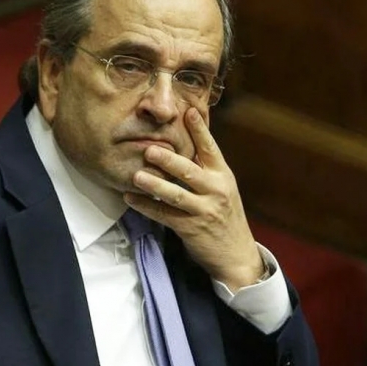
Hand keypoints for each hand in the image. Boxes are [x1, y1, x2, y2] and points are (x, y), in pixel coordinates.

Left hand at [124, 107, 263, 291]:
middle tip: (150, 150)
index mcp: (223, 175)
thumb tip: (186, 139)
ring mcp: (204, 210)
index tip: (188, 111)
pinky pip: (165, 215)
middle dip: (169, 160)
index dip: (199, 130)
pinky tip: (130, 199)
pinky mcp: (191, 229)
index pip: (210, 148)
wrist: (236, 254)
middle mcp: (216, 190)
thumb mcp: (222, 187)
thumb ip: (205, 167)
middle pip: (190, 171)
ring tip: (136, 176)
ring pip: (176, 195)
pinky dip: (146, 207)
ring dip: (154, 185)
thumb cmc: (223, 214)